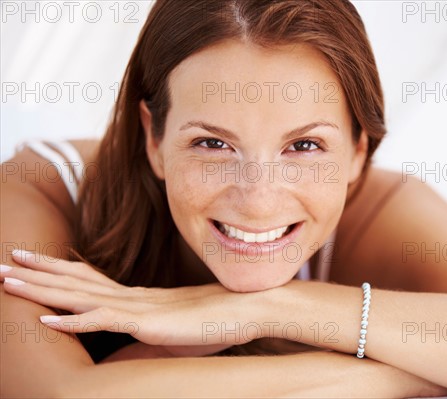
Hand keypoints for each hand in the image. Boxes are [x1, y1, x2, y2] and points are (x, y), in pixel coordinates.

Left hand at [1, 250, 265, 346]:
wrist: (249, 307)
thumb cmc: (220, 319)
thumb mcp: (180, 328)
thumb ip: (156, 329)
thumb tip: (140, 336)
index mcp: (141, 296)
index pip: (93, 280)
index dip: (62, 271)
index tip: (37, 262)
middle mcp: (134, 296)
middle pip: (78, 281)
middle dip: (40, 271)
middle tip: (7, 259)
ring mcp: (138, 307)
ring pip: (81, 296)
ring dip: (42, 288)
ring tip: (8, 279)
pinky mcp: (147, 321)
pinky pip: (103, 320)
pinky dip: (72, 319)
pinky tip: (45, 318)